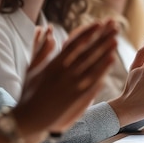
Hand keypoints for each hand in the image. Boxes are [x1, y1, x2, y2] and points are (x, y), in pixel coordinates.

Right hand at [13, 20, 117, 136]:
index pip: (74, 44)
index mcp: (53, 63)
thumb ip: (41, 50)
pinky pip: (92, 79)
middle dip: (101, 37)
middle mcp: (62, 71)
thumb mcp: (32, 68)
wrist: (27, 118)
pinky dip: (102, 68)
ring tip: (116, 39)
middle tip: (114, 26)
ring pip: (92, 63)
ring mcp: (69, 83)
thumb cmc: (28, 93)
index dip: (87, 32)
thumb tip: (47, 32)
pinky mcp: (75, 96)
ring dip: (105, 50)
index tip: (99, 23)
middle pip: (86, 50)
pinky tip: (111, 59)